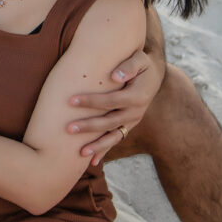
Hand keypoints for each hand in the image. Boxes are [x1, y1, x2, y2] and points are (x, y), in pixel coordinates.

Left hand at [67, 49, 161, 164]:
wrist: (153, 74)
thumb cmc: (141, 63)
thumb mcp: (139, 59)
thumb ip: (128, 66)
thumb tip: (115, 76)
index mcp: (137, 96)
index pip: (111, 101)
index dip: (91, 101)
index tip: (71, 101)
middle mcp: (136, 112)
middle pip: (109, 122)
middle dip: (88, 126)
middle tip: (68, 128)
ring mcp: (132, 121)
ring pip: (113, 136)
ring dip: (97, 146)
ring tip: (80, 153)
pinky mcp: (128, 125)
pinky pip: (116, 139)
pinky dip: (105, 150)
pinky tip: (92, 162)